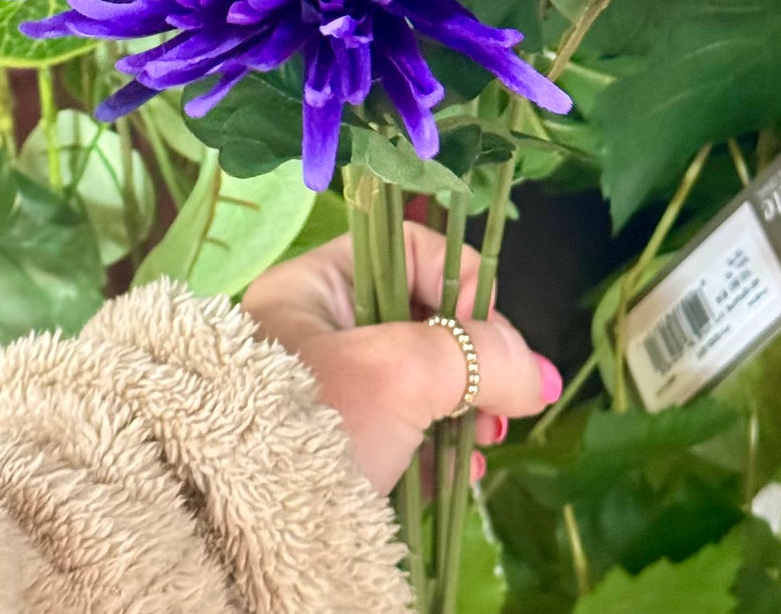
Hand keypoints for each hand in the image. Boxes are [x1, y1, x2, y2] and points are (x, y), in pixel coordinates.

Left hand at [242, 225, 561, 493]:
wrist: (237, 531)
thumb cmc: (315, 424)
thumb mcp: (401, 374)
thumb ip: (479, 358)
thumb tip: (542, 374)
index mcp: (315, 286)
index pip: (412, 251)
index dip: (465, 284)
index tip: (495, 340)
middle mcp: (317, 329)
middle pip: (423, 321)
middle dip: (473, 362)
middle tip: (503, 404)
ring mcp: (324, 393)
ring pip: (417, 383)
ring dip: (462, 409)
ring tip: (484, 444)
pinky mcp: (334, 451)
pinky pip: (401, 434)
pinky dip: (436, 449)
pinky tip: (458, 475)